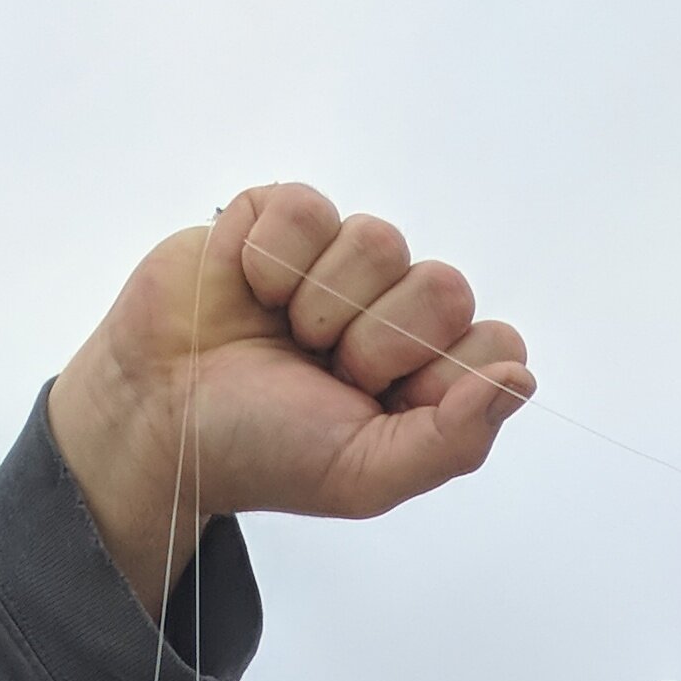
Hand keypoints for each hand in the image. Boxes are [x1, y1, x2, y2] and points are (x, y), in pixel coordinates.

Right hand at [48, 183, 533, 611]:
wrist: (159, 418)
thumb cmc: (261, 451)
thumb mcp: (365, 474)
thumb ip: (453, 441)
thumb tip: (521, 380)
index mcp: (426, 378)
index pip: (494, 343)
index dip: (441, 372)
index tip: (381, 404)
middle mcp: (394, 314)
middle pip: (444, 287)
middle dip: (377, 340)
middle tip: (323, 370)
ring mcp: (339, 262)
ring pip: (379, 239)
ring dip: (320, 301)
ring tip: (281, 333)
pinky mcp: (281, 217)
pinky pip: (306, 206)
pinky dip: (268, 257)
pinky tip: (247, 288)